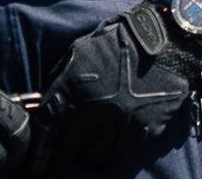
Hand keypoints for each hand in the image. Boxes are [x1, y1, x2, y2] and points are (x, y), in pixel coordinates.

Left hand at [33, 1, 201, 170]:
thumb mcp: (79, 53)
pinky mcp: (143, 129)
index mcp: (74, 87)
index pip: (46, 129)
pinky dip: (114, 153)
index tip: (37, 163)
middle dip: (64, 154)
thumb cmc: (118, 43)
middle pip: (68, 148)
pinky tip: (114, 143)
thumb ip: (59, 82)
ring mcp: (120, 121)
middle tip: (66, 154)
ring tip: (93, 144)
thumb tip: (43, 110)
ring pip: (94, 156)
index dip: (39, 151)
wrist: (165, 39)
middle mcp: (94, 109)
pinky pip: (121, 155)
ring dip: (90, 152)